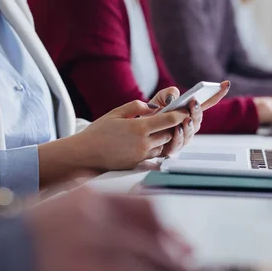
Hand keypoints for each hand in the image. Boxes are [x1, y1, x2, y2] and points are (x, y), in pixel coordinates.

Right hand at [26, 187, 200, 270]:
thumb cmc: (16, 234)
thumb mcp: (52, 205)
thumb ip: (78, 199)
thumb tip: (94, 194)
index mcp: (90, 196)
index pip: (140, 204)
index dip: (162, 222)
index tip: (175, 235)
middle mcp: (99, 213)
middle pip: (152, 228)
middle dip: (176, 247)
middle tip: (192, 261)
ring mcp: (98, 239)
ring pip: (153, 254)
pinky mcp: (94, 268)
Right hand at [74, 101, 188, 169]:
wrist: (85, 155)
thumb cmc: (97, 133)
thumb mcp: (116, 113)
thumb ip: (136, 106)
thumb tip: (152, 106)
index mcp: (139, 128)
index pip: (169, 120)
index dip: (181, 114)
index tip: (187, 109)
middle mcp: (143, 143)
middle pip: (170, 134)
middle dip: (174, 126)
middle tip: (176, 118)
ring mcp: (141, 155)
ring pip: (164, 146)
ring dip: (166, 138)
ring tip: (162, 129)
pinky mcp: (138, 164)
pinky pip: (154, 154)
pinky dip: (157, 147)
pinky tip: (151, 141)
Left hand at [149, 82, 230, 154]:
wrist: (138, 128)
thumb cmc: (152, 113)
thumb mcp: (160, 98)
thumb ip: (168, 93)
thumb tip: (174, 98)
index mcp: (189, 111)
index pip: (207, 103)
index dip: (217, 94)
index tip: (226, 84)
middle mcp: (190, 125)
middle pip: (198, 118)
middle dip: (197, 111)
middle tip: (194, 103)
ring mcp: (183, 137)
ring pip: (191, 132)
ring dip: (189, 125)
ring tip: (186, 118)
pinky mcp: (173, 148)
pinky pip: (178, 143)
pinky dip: (178, 136)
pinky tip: (177, 129)